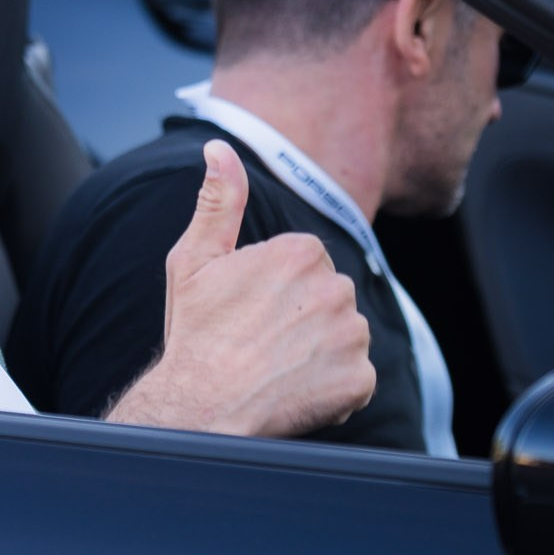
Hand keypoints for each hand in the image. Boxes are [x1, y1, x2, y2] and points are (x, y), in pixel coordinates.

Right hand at [107, 140, 373, 436]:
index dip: (272, 289)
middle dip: (300, 316)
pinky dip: (330, 386)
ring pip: (342, 334)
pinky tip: (294, 389)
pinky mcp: (360, 378)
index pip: (302, 264)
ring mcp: (351, 336)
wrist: (201, 406)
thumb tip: (219, 148)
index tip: (246, 310)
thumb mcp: (193, 260)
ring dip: (317, 350)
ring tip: (274, 366)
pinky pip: (354, 377)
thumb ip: (218, 200)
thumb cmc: (196, 334)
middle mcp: (335, 288)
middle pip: (326, 296)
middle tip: (257, 340)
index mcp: (299, 253)